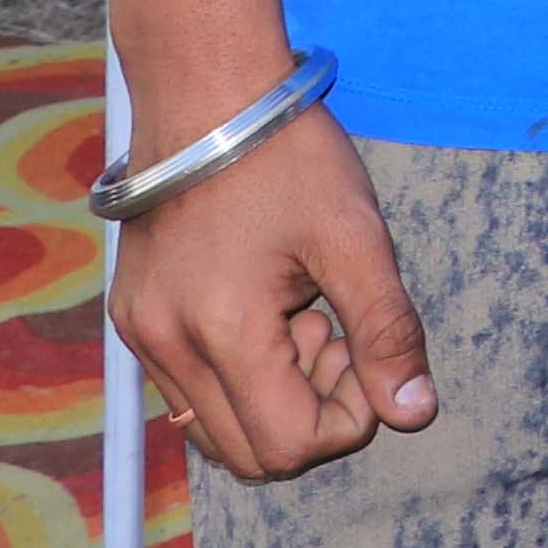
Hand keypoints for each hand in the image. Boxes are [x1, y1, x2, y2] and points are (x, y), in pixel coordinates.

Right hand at [106, 98, 435, 481]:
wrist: (207, 93)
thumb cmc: (286, 157)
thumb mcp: (355, 238)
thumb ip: (386, 332)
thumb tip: (413, 414)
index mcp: (222, 331)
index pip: (291, 446)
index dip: (348, 417)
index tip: (360, 346)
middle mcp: (165, 346)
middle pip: (252, 453)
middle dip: (312, 411)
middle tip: (333, 331)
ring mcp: (141, 336)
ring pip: (217, 430)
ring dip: (274, 394)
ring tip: (300, 314)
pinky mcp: (134, 319)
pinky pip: (190, 391)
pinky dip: (238, 374)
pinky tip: (266, 307)